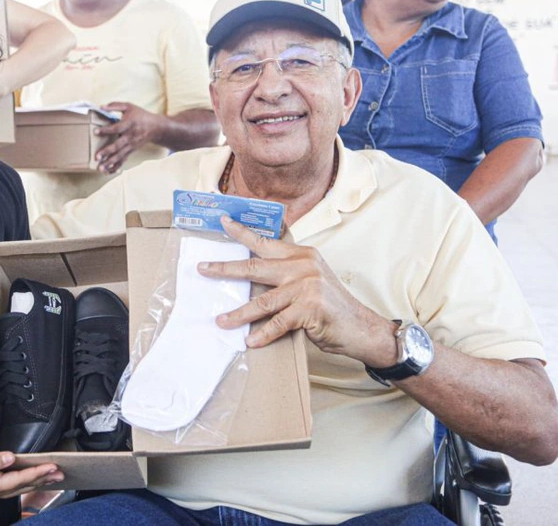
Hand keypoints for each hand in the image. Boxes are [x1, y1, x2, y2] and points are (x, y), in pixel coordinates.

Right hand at [0, 449, 62, 498]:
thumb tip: (10, 458)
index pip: (20, 479)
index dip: (38, 472)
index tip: (52, 466)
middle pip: (24, 485)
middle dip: (43, 479)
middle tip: (61, 473)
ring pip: (20, 486)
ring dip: (37, 480)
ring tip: (52, 476)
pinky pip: (12, 483)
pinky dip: (25, 479)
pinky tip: (29, 476)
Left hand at [94, 103, 164, 173]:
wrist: (156, 127)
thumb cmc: (140, 115)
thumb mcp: (129, 106)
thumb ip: (115, 105)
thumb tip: (101, 107)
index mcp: (129, 124)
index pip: (116, 128)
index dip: (106, 130)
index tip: (95, 131)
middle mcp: (130, 137)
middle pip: (117, 145)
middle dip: (107, 151)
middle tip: (97, 157)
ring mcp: (131, 145)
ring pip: (119, 156)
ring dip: (109, 162)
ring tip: (100, 168)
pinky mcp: (131, 151)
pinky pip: (123, 160)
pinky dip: (116, 167)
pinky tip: (108, 172)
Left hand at [198, 216, 395, 365]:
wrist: (362, 328)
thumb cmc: (331, 307)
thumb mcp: (310, 281)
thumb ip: (286, 274)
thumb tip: (250, 274)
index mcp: (302, 255)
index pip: (265, 242)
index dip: (242, 232)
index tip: (223, 222)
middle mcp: (304, 266)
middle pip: (256, 266)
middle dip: (226, 269)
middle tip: (203, 269)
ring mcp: (308, 287)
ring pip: (263, 300)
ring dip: (239, 313)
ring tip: (221, 320)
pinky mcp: (310, 309)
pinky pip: (278, 323)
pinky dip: (263, 334)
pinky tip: (250, 341)